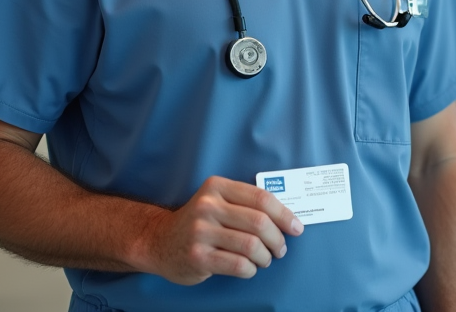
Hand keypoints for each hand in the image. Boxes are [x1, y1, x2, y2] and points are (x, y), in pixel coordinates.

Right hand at [141, 176, 304, 283]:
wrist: (159, 241)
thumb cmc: (199, 223)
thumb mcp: (217, 201)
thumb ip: (245, 204)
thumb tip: (286, 217)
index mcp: (217, 187)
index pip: (262, 198)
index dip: (285, 215)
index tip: (296, 227)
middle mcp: (208, 206)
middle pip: (260, 223)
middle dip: (278, 239)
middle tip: (281, 248)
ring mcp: (201, 232)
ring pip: (252, 245)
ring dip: (266, 256)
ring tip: (265, 259)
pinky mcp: (198, 256)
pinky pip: (239, 264)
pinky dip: (251, 269)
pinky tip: (249, 267)